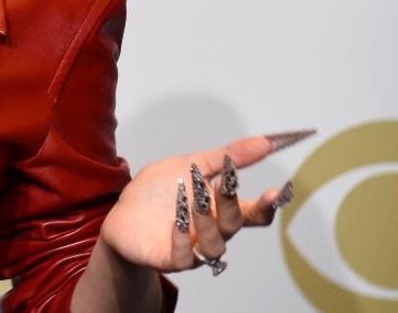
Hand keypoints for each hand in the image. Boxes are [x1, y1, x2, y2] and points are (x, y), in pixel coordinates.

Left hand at [99, 131, 310, 273]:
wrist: (121, 213)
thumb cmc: (158, 191)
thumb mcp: (191, 165)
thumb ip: (226, 157)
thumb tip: (264, 142)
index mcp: (220, 210)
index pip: (254, 213)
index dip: (269, 205)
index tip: (277, 190)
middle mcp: (211, 232)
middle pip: (234, 225)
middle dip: (231, 204)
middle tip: (222, 182)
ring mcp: (192, 248)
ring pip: (214, 246)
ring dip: (207, 222)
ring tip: (194, 200)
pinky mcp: (167, 258)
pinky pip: (183, 259)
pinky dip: (183, 240)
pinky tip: (177, 222)